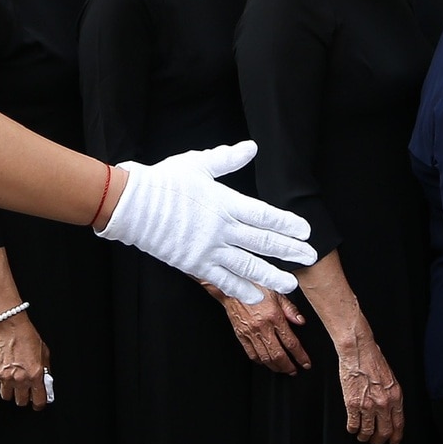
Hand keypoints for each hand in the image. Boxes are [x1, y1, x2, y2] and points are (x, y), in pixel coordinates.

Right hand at [0, 315, 51, 409]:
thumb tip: (45, 381)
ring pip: (7, 396)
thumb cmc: (27, 337)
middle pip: (21, 402)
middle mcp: (20, 379)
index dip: (39, 404)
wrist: (10, 327)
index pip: (39, 400)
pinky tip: (4, 374)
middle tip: (25, 391)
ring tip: (13, 383)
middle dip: (24, 397)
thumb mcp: (44, 354)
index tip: (38, 403)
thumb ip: (44, 370)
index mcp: (35, 375)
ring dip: (10, 391)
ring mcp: (6, 377)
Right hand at [97, 142, 315, 303]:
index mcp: (226, 202)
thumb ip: (227, 159)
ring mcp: (209, 249)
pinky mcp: (195, 263)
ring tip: (291, 284)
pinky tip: (256, 295)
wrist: (132, 204)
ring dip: (272, 275)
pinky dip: (241, 288)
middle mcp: (223, 228)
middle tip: (310, 257)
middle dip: (289, 250)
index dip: (288, 224)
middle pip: (264, 242)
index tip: (306, 231)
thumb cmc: (164, 181)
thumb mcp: (198, 164)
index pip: (265, 215)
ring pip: (248, 265)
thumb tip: (252, 148)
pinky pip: (224, 280)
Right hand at [216, 289, 309, 374]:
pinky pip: (251, 353)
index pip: (291, 342)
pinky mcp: (240, 335)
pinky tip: (265, 362)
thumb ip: (290, 309)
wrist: (232, 285)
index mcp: (274, 316)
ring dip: (275, 367)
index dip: (300, 356)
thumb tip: (301, 321)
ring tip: (282, 369)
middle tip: (294, 370)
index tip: (306, 363)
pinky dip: (260, 361)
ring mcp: (250, 332)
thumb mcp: (277, 292)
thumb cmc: (254, 286)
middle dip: (288, 366)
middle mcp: (262, 326)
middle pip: (278, 354)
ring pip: (265, 357)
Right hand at [336, 332, 402, 443]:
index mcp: (396, 396)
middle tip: (375, 442)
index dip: (396, 436)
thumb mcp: (390, 379)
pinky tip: (352, 428)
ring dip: (365, 437)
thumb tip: (389, 410)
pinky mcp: (353, 404)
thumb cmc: (373, 360)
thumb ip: (391, 396)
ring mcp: (368, 405)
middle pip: (384, 431)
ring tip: (362, 436)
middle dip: (379, 440)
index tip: (393, 442)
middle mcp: (384, 403)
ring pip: (368, 431)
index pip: (399, 424)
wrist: (359, 351)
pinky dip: (352, 429)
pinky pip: (353, 424)